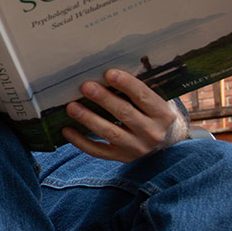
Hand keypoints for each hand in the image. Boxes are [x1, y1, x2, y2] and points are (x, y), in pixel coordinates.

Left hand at [61, 69, 188, 162]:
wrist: (164, 142)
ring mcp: (136, 148)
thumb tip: (105, 73)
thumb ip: (136, 90)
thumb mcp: (153, 101)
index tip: (109, 73)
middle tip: (85, 86)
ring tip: (71, 107)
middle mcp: (152, 133)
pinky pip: (98, 151)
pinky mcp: (122, 157)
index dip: (126, 84)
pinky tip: (67, 130)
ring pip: (110, 133)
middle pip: (124, 113)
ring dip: (89, 119)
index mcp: (162, 114)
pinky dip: (81, 141)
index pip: (143, 96)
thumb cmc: (151, 113)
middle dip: (103, 99)